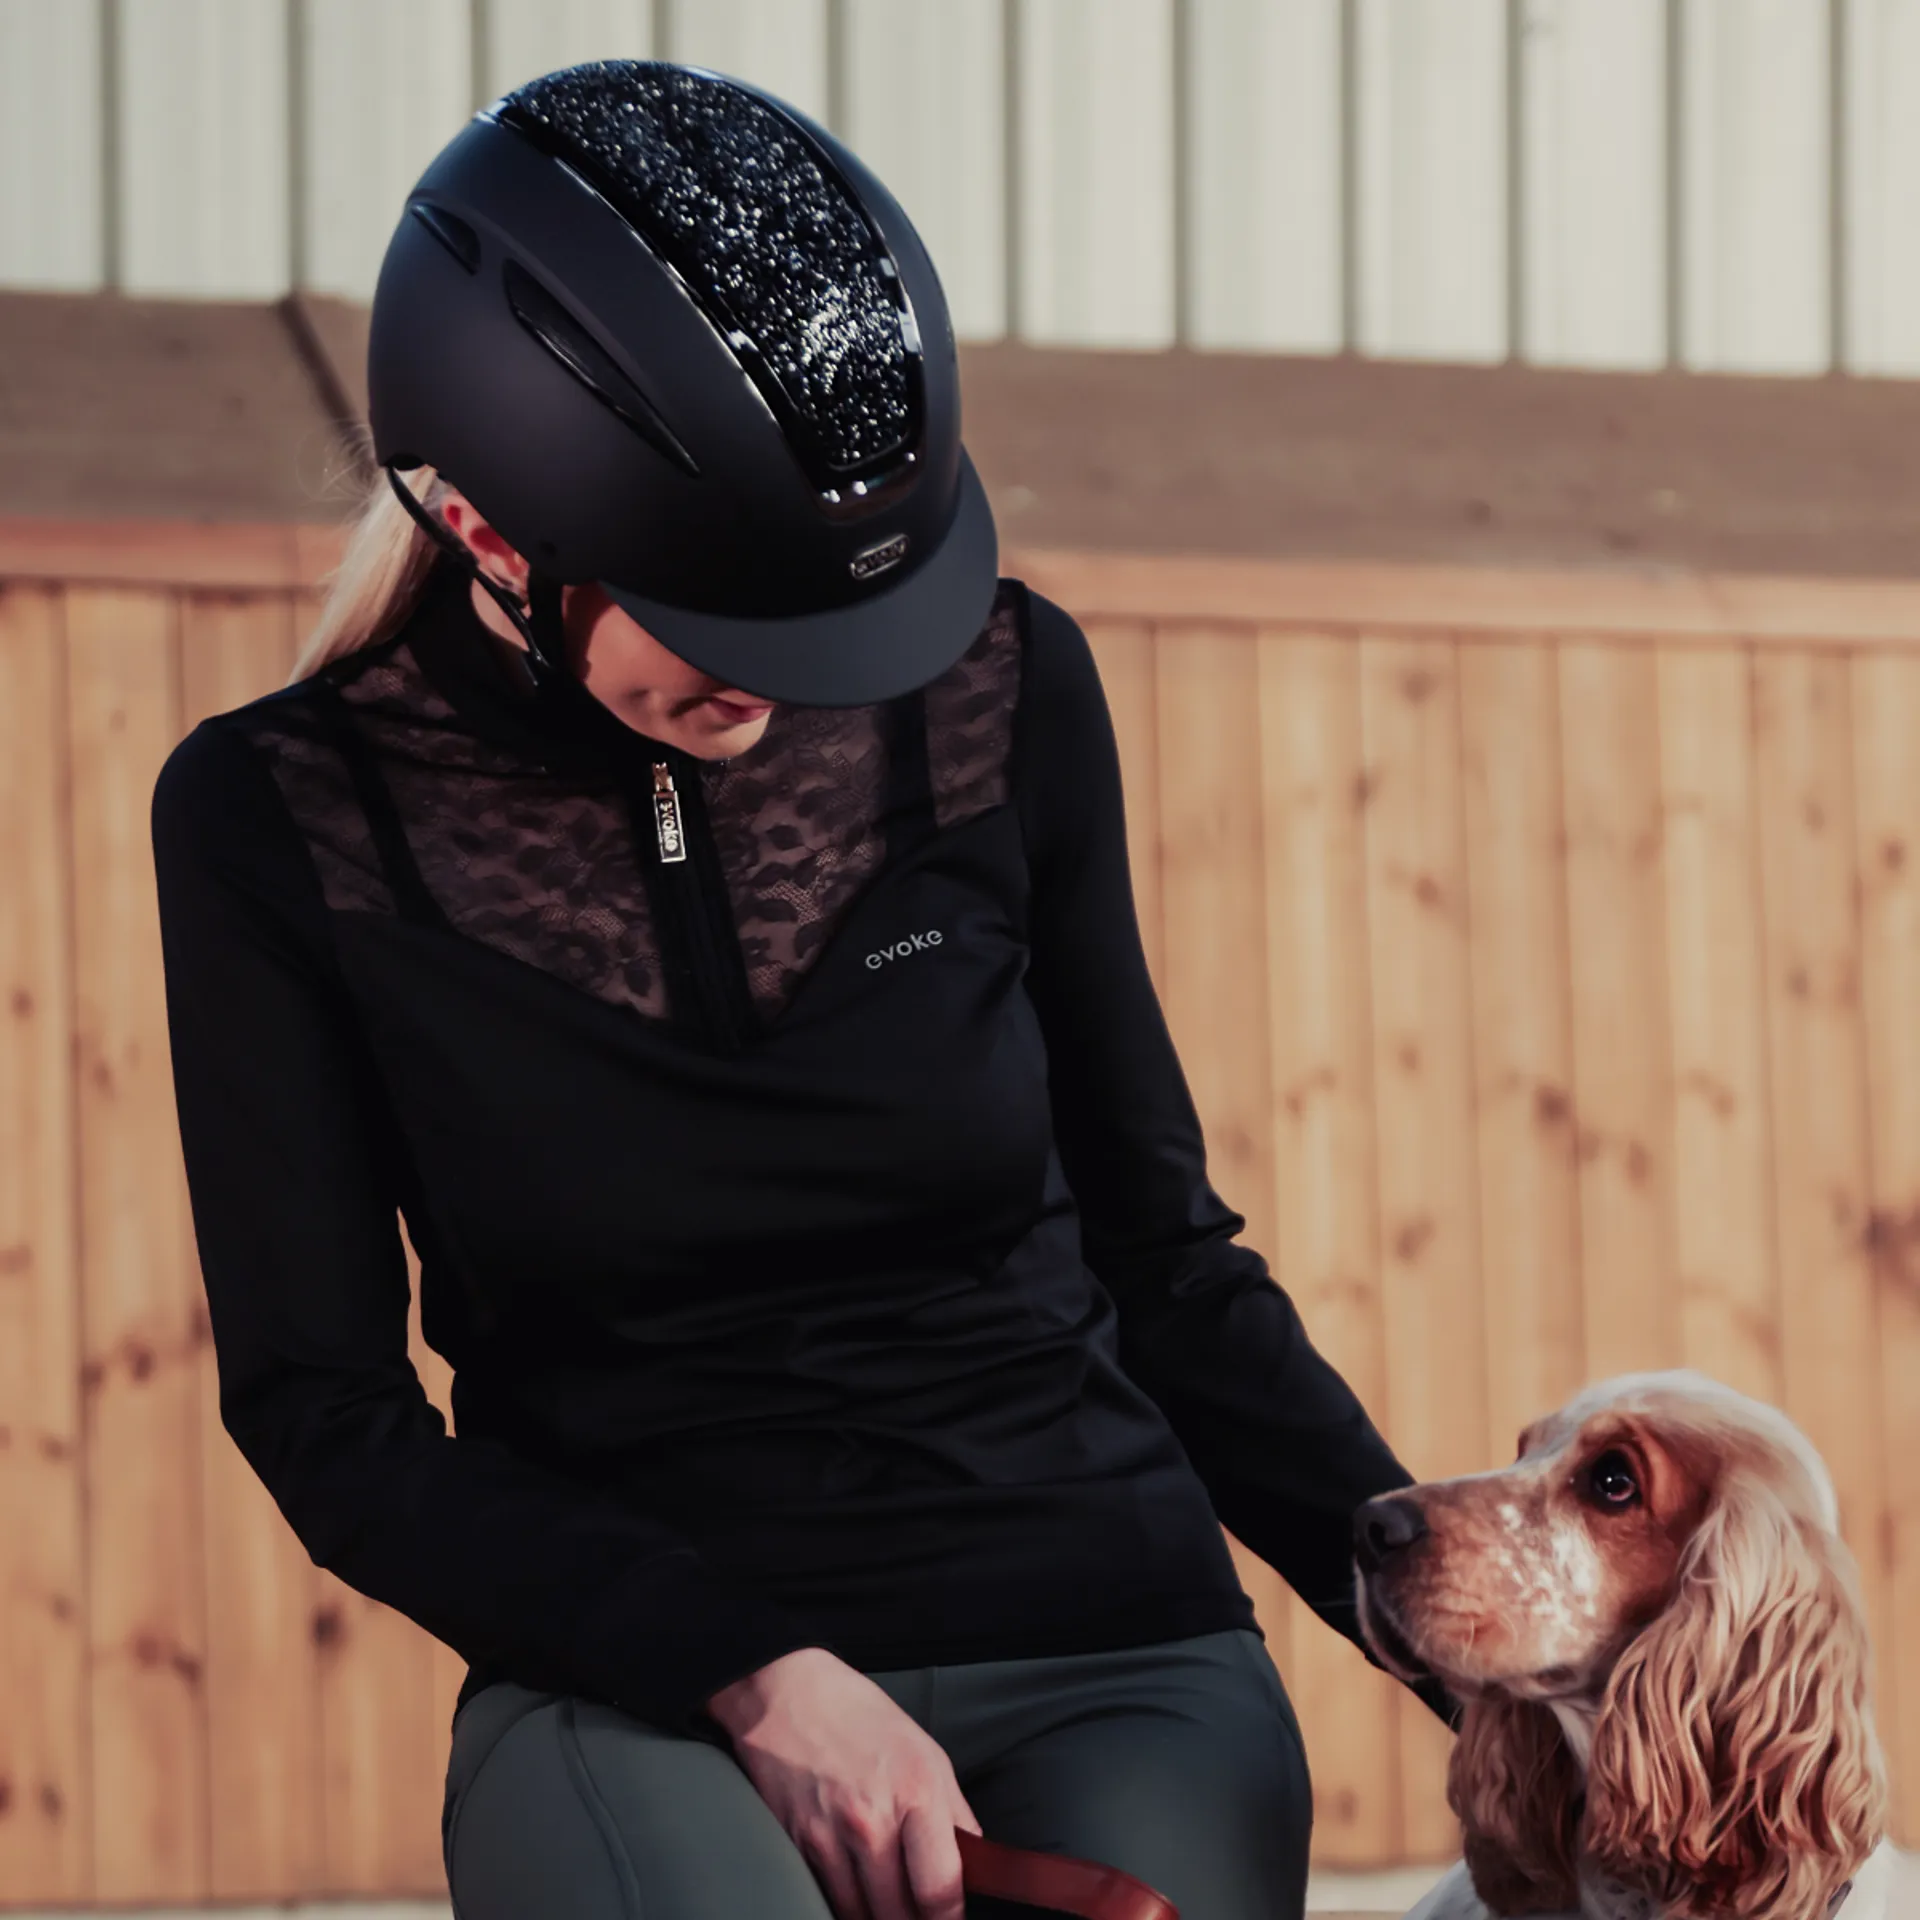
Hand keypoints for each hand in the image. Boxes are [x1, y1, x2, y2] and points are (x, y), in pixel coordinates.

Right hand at [707, 1646, 982, 1919]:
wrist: (784, 1692)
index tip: (950, 1919)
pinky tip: (853, 1888)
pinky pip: (824, 1897)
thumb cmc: (857, 1715)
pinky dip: (843, 1903)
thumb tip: (975, 1863)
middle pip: (898, 1916)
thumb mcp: (926, 1751)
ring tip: (887, 1902)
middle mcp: (872, 1821)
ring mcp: (829, 1837)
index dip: (950, 1919)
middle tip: (918, 1910)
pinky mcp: (796, 1845)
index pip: (941, 1889)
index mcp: (916, 1792)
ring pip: (859, 1916)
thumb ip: (953, 1813)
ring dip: (877, 1916)